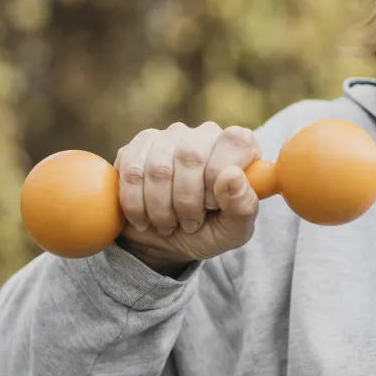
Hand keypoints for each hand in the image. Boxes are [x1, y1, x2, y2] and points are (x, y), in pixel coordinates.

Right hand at [113, 122, 260, 274]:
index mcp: (238, 147)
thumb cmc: (208, 231)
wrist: (166, 241)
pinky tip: (145, 218)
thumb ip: (243, 206)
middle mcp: (205, 134)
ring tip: (168, 224)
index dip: (220, 176)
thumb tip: (233, 176)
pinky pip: (132, 172)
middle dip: (187, 201)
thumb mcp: (233, 230)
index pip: (235, 141)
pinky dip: (137, 205)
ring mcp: (169, 136)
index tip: (212, 205)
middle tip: (190, 224)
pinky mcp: (138, 146)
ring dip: (161, 208)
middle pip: (191, 156)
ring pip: (159, 168)